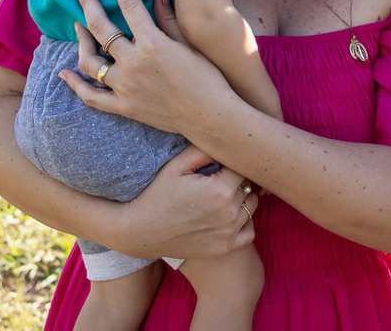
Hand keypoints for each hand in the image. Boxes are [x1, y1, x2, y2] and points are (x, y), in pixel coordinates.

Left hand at [59, 0, 232, 134]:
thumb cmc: (207, 78)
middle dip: (88, 4)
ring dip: (81, 41)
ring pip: (90, 61)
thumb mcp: (190, 45)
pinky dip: (75, 84)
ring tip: (78, 27)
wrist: (209, 116)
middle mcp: (133, 63)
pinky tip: (65, 72)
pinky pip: (91, 96)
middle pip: (101, 28)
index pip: (130, 5)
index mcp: (153, 44)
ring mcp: (125, 87)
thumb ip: (169, 19)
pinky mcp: (123, 106)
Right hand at [113, 146, 258, 259]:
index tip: (218, 167)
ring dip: (241, 200)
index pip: (243, 168)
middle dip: (237, 181)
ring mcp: (228, 233)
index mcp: (220, 189)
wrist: (139, 231)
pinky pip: (249, 231)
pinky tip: (227, 216)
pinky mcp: (224, 248)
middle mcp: (229, 213)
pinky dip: (243, 223)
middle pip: (249, 186)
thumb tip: (227, 142)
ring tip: (220, 197)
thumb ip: (205, 150)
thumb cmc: (157, 193)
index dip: (231, 164)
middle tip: (218, 181)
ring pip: (252, 206)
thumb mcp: (178, 165)